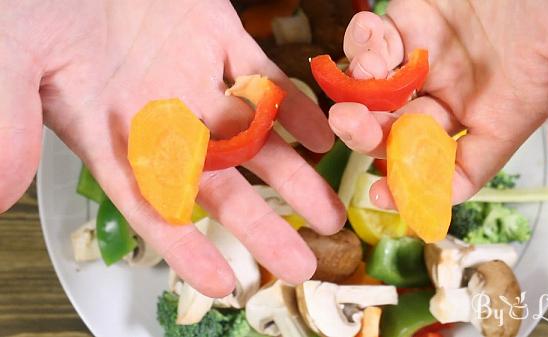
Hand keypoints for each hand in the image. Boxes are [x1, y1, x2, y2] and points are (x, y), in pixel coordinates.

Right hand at [0, 0, 344, 295]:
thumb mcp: (11, 53)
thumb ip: (11, 122)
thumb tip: (0, 194)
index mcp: (109, 129)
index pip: (150, 204)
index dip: (185, 248)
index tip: (224, 285)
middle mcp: (158, 112)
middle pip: (217, 183)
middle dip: (260, 225)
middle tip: (301, 267)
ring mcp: (191, 74)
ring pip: (250, 137)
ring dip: (291, 177)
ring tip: (327, 214)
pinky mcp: (215, 31)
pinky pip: (261, 75)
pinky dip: (289, 105)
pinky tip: (317, 136)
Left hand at [331, 0, 547, 205]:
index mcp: (500, 115)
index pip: (455, 172)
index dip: (419, 191)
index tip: (382, 196)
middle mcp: (462, 93)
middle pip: (404, 136)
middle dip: (373, 136)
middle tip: (349, 123)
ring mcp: (434, 58)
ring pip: (383, 95)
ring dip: (361, 91)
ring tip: (362, 72)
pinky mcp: (414, 20)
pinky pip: (377, 45)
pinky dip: (364, 44)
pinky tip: (371, 34)